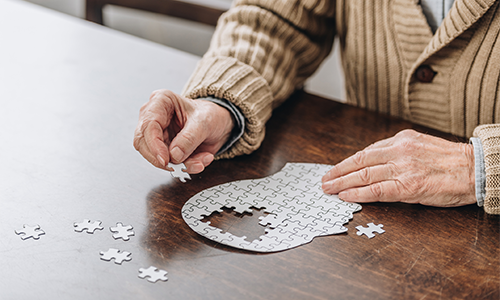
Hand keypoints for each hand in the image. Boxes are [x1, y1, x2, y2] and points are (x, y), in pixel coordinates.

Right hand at [133, 89, 234, 173]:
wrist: (218, 124)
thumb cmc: (210, 114)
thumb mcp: (205, 122)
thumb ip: (190, 138)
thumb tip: (174, 155)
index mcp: (161, 101)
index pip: (148, 125)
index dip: (154, 145)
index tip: (166, 160)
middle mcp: (154, 117)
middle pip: (143, 143)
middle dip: (162, 159)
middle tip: (180, 167)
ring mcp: (157, 134)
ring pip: (155, 157)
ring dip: (178, 165)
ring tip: (199, 162)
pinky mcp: (163, 148)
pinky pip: (168, 163)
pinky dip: (185, 167)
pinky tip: (200, 161)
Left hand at [322, 129, 475, 206]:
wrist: (476, 169)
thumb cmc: (450, 160)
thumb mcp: (420, 145)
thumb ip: (397, 151)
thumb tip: (374, 161)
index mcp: (401, 139)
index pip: (366, 152)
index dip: (347, 162)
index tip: (335, 168)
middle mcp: (399, 151)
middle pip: (359, 162)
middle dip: (338, 172)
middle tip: (324, 180)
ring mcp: (402, 168)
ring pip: (364, 175)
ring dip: (342, 183)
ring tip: (329, 189)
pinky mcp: (408, 186)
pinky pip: (377, 190)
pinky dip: (358, 193)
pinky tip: (346, 196)